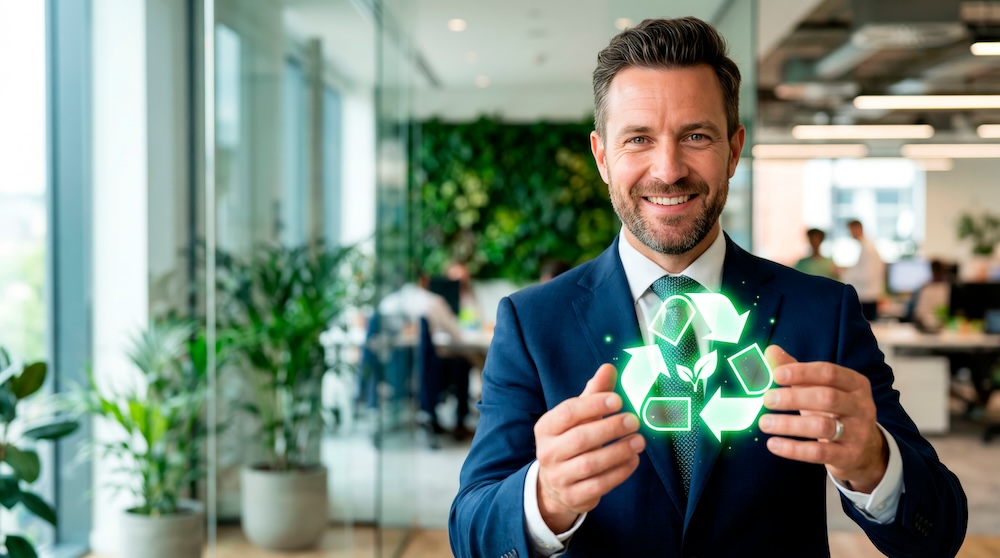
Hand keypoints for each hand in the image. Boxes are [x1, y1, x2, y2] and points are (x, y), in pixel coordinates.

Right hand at [534, 363, 644, 532]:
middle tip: (634, 420)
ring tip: (639, 440)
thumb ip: (593, 394)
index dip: (594, 405)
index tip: (618, 400)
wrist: (555, 485)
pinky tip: (633, 460)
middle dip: (610, 428)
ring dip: (619, 451)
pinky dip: (620, 472)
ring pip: (591, 464)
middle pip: (580, 439)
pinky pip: (600, 485)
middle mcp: (548, 452)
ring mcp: (559, 477)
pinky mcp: (574, 496)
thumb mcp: (577, 417)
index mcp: (546, 428)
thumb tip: (608, 367)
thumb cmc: (570, 441)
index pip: (568, 413)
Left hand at [758, 345, 887, 493]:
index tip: (776, 375)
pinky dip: (794, 449)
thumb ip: (796, 370)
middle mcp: (861, 406)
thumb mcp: (820, 389)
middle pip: (827, 398)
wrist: (866, 451)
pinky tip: (773, 444)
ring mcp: (858, 432)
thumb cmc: (835, 412)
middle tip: (767, 399)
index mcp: (855, 384)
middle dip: (794, 398)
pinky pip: (819, 453)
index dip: (802, 372)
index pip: (829, 372)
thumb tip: (770, 350)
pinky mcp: (849, 456)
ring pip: (823, 426)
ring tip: (764, 423)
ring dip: (789, 424)